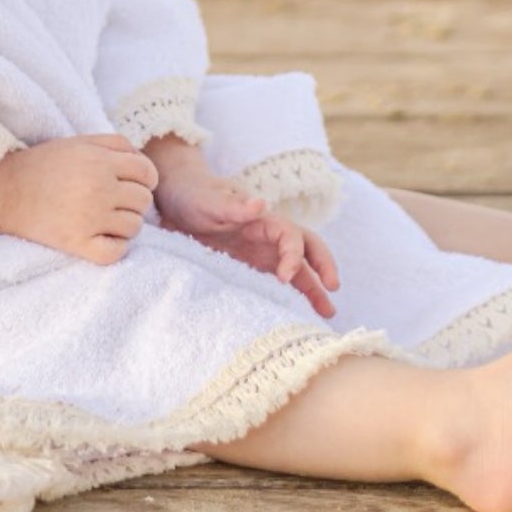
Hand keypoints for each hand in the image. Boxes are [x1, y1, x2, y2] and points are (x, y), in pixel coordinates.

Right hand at [0, 134, 157, 264]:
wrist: (2, 191)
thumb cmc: (42, 164)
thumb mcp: (79, 142)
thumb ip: (114, 144)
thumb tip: (142, 160)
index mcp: (100, 161)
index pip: (148, 173)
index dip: (146, 178)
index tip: (133, 184)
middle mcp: (99, 189)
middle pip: (144, 201)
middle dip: (134, 200)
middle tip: (115, 201)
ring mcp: (89, 219)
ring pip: (134, 227)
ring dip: (125, 224)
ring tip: (105, 218)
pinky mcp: (76, 244)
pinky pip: (116, 252)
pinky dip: (115, 248)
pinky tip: (101, 238)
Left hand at [150, 145, 338, 319]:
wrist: (179, 200)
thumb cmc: (197, 196)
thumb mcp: (210, 201)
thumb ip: (234, 206)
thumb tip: (260, 203)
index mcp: (263, 218)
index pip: (290, 235)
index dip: (293, 255)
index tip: (285, 278)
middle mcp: (269, 236)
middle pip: (307, 248)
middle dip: (323, 266)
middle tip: (333, 289)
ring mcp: (262, 253)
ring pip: (297, 269)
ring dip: (313, 288)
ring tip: (328, 313)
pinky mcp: (252, 267)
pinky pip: (277, 282)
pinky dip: (290, 296)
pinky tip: (297, 315)